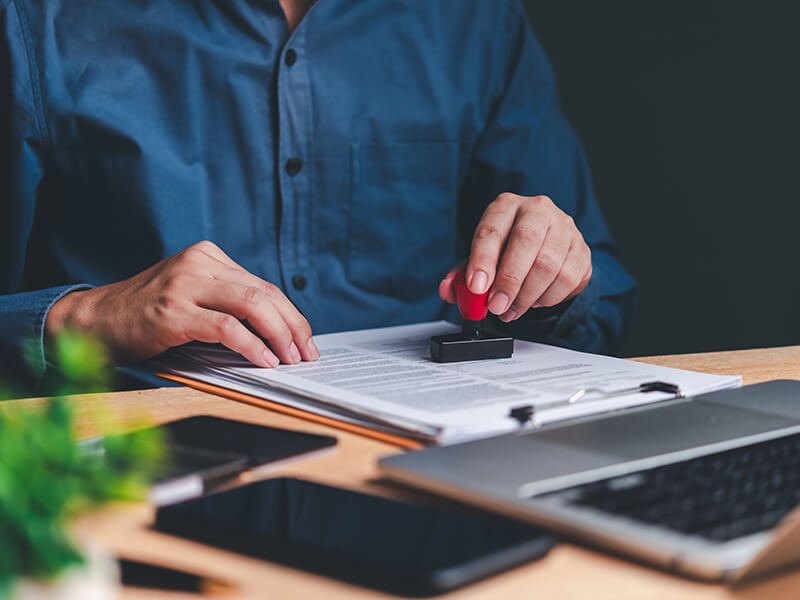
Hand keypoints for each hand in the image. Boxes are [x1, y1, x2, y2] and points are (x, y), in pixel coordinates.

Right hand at [45, 241, 318, 367]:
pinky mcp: (174, 311)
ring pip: (252, 305)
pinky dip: (252, 345)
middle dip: (293, 327)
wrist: (94, 320)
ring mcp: (185, 285)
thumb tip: (278, 330)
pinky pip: (227, 327)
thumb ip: (227, 301)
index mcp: (208, 256)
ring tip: (290, 359)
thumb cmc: (148, 313)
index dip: (291, 315)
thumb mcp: (192, 295)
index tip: (305, 339)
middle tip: (306, 353)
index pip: (264, 285)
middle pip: (265, 293)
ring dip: (279, 336)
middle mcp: (199, 263)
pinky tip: (264, 360)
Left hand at [439, 194, 591, 321]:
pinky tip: (534, 301)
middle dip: (508, 280)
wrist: (546, 246)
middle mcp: (538, 209)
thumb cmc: (508, 250)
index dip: (482, 260)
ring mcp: (564, 228)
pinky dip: (547, 298)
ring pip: (548, 264)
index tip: (476, 286)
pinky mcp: (582, 250)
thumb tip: (447, 290)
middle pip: (526, 241)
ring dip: (526, 296)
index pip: (492, 229)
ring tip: (511, 310)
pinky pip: (567, 279)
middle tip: (496, 306)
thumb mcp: (481, 258)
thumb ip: (462, 275)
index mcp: (506, 206)